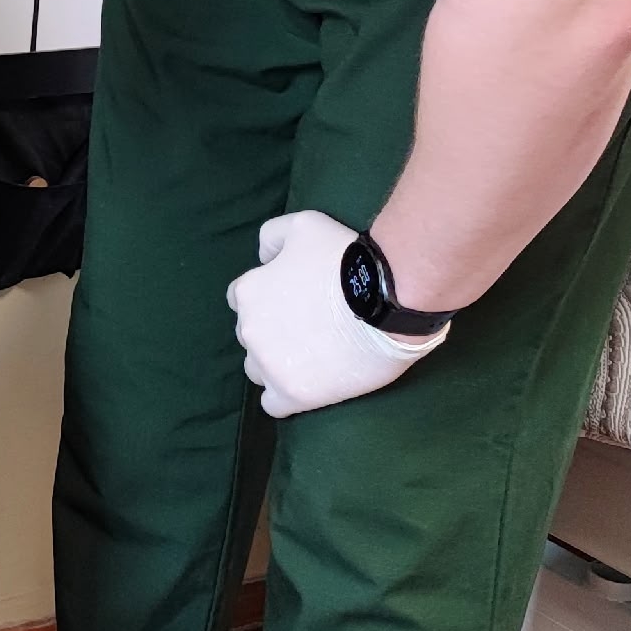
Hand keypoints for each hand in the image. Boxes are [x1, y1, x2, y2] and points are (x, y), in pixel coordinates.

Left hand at [226, 210, 446, 418]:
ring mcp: (269, 364)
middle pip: (252, 336)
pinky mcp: (294, 393)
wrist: (387, 295)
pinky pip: (274, 405)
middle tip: (311, 329)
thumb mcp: (301, 224)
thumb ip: (272, 238)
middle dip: (274, 332)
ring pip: (259, 370)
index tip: (295, 304)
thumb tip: (263, 258)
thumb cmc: (345, 256)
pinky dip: (285, 398)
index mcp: (248, 292)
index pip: (243, 300)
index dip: (269, 301)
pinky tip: (307, 387)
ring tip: (312, 360)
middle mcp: (249, 330)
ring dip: (277, 365)